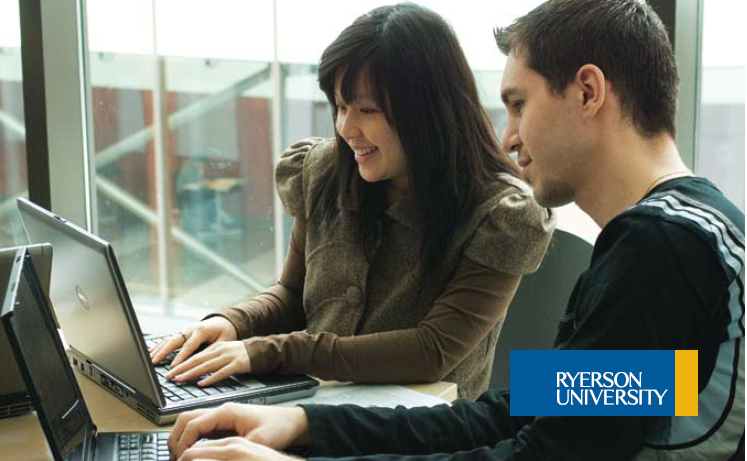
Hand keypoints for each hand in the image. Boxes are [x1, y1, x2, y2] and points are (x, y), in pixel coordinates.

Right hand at [149, 317, 237, 366]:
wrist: (223, 322)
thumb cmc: (225, 332)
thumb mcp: (224, 341)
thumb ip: (213, 349)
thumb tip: (203, 360)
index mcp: (202, 330)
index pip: (189, 346)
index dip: (181, 357)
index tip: (173, 366)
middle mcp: (191, 329)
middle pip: (174, 341)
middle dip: (163, 352)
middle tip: (154, 362)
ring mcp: (185, 330)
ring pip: (169, 339)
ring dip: (158, 349)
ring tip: (150, 359)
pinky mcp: (182, 333)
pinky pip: (169, 339)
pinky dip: (159, 345)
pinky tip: (150, 351)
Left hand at [165, 341, 249, 385]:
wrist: (262, 350)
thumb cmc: (242, 354)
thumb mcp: (224, 352)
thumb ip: (211, 359)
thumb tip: (194, 369)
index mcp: (216, 347)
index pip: (194, 356)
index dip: (180, 363)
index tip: (169, 371)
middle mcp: (220, 351)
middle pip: (197, 360)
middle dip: (181, 368)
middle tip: (168, 377)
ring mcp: (229, 357)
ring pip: (206, 366)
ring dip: (191, 373)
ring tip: (180, 379)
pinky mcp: (238, 364)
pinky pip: (222, 372)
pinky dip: (211, 378)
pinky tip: (202, 383)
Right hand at [170, 402, 309, 459]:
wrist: (293, 422)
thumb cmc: (279, 427)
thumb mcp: (258, 443)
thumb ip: (234, 450)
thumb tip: (213, 457)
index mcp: (226, 412)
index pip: (193, 424)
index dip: (183, 443)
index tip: (180, 459)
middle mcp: (222, 411)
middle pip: (186, 418)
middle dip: (176, 437)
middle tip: (173, 458)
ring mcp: (223, 416)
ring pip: (192, 421)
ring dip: (182, 436)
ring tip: (179, 456)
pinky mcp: (226, 422)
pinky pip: (201, 427)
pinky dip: (192, 438)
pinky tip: (193, 452)